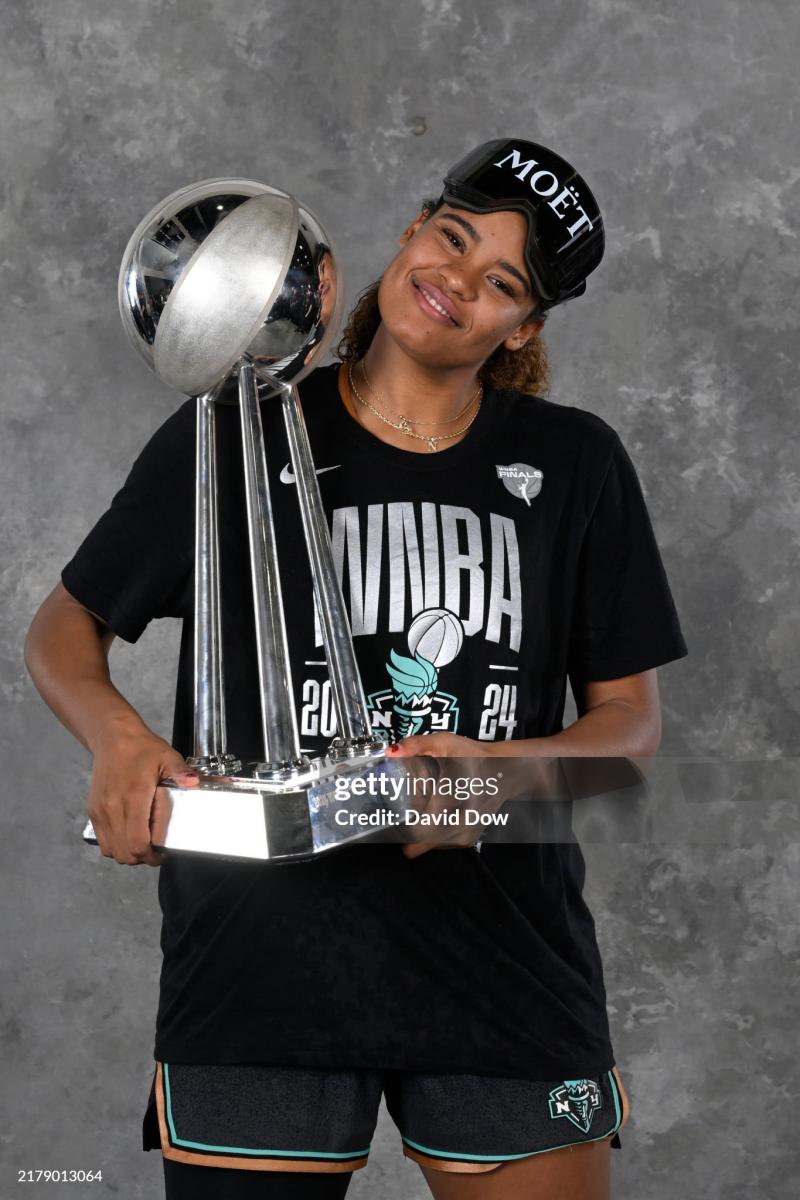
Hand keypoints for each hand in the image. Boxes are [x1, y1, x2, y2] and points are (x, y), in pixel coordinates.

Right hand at [88, 716, 197, 866]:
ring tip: (142, 845)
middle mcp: (113, 808)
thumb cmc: (141, 748)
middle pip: (125, 853)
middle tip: (155, 852)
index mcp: (134, 797)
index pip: (138, 843)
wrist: (113, 737)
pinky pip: (102, 841)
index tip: (163, 853)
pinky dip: (115, 846)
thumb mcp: (167, 756)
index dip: (152, 855)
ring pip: (111, 850)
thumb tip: (194, 782)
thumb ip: (181, 772)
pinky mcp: (93, 811)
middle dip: (142, 858)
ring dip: (127, 854)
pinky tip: (128, 836)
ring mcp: (100, 811)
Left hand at [390, 732, 494, 857]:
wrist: (505, 771)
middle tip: (404, 809)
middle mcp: (455, 828)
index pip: (412, 830)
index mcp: (448, 805)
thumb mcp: (446, 743)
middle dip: (404, 829)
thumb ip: (417, 745)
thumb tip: (392, 753)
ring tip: (423, 808)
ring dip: (418, 832)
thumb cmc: (475, 757)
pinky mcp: (466, 840)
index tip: (394, 809)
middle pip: (414, 843)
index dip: (398, 821)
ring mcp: (462, 837)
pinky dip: (432, 833)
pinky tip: (437, 813)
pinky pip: (438, 844)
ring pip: (425, 846)